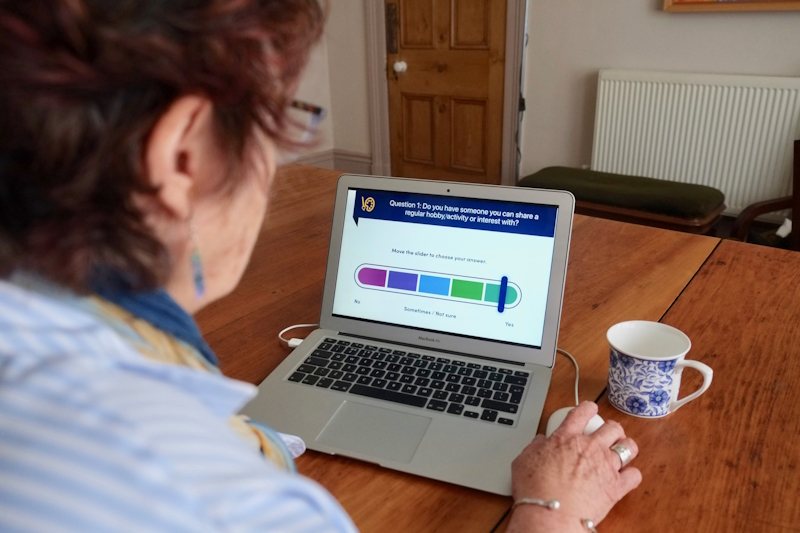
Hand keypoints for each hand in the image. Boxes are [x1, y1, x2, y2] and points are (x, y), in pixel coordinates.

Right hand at [508, 402, 641, 531]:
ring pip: (628, 446)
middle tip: (608, 433)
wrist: (550, 513)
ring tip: (623, 450)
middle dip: (612, 428)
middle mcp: (589, 447)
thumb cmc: (534, 488)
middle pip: (611, 427)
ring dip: (626, 446)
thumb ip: (535, 447)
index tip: (590, 408)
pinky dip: (632, 475)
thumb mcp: (523, 460)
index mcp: (566, 438)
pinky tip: (627, 477)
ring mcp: (605, 465)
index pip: (581, 412)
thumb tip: (540, 441)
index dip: (588, 407)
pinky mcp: (616, 486)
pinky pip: (635, 475)